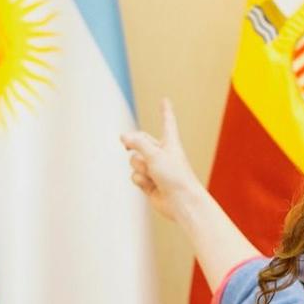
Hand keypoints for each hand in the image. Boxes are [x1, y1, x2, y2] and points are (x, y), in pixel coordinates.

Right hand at [120, 99, 205, 221]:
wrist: (181, 202)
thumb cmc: (175, 176)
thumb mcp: (155, 154)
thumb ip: (137, 143)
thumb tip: (123, 137)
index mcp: (170, 142)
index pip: (167, 122)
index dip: (165, 111)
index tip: (165, 100)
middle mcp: (162, 154)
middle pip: (140, 141)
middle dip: (133, 144)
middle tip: (124, 142)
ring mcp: (154, 169)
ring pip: (134, 160)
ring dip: (139, 167)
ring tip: (152, 175)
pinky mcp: (148, 183)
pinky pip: (135, 176)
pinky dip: (140, 180)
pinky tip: (150, 186)